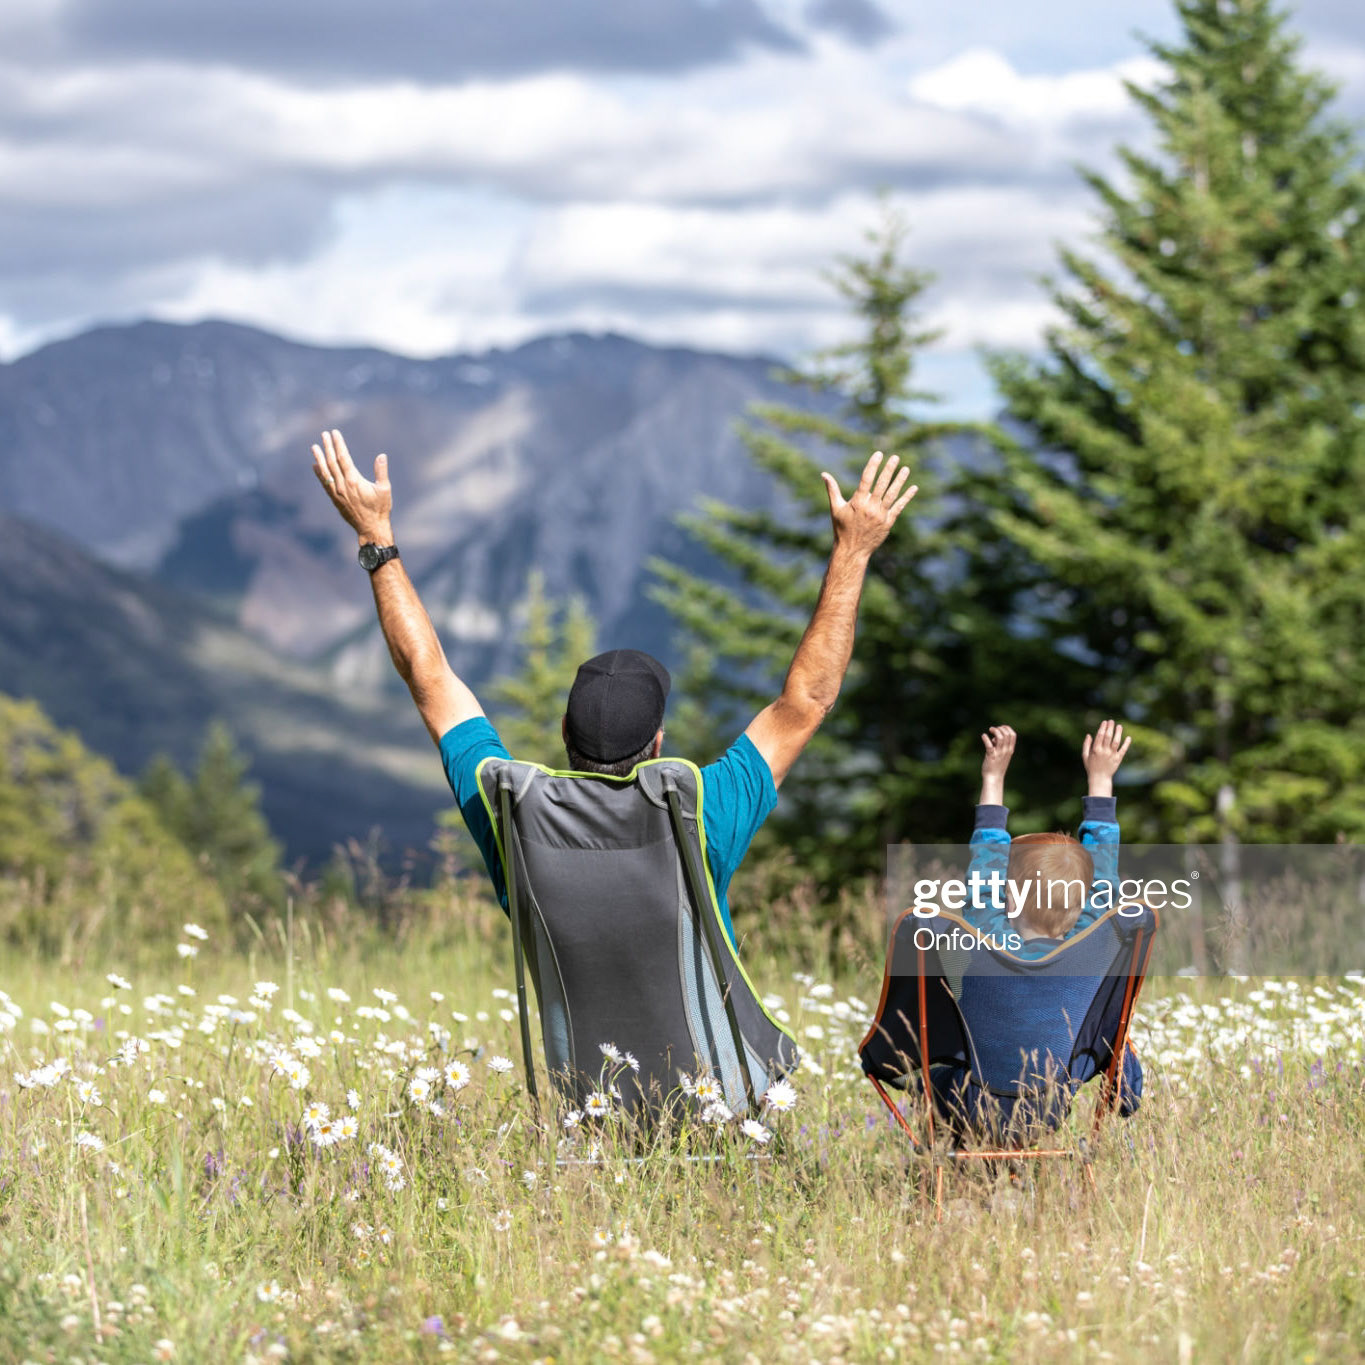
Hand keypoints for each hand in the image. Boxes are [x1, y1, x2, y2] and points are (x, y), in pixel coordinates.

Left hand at [312, 429, 392, 543]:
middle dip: (328, 447)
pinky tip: (315, 465)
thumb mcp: (385, 489)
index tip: (335, 433)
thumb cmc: (380, 509)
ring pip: (325, 472)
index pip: (343, 458)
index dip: (338, 444)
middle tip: (324, 434)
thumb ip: (381, 472)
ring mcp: (337, 493)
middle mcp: (342, 485)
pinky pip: (324, 483)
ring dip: (319, 458)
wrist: (371, 528)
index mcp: (354, 481)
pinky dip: (319, 473)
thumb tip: (381, 455)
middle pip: (332, 462)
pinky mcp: (335, 499)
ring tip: (314, 447)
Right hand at [822, 451, 916, 558]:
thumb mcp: (835, 508)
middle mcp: (870, 507)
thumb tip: (824, 474)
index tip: (879, 454)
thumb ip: (832, 490)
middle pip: (882, 484)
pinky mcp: (888, 523)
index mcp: (857, 502)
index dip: (873, 465)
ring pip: (892, 494)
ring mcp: (880, 515)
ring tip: (906, 469)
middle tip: (895, 457)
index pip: (866, 479)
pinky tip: (913, 488)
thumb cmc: (841, 528)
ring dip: (900, 481)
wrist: (852, 550)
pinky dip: (906, 497)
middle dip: (889, 470)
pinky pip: (899, 507)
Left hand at [979, 724, 1015, 804]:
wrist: (994, 777)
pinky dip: (986, 739)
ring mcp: (999, 753)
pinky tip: (983, 736)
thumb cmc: (997, 765)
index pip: (1013, 735)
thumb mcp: (1002, 754)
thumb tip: (995, 738)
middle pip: (1007, 734)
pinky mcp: (991, 756)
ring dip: (995, 731)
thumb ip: (1000, 746)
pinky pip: (989, 745)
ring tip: (989, 730)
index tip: (1000, 728)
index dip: (1007, 728)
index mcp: (1010, 750)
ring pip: (1000, 737)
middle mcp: (1006, 751)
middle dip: (1000, 728)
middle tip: (993, 730)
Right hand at [1082, 719, 1130, 797]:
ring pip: (1116, 742)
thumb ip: (1086, 745)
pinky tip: (1128, 737)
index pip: (1100, 736)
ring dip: (1118, 733)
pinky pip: (1123, 750)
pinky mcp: (1118, 759)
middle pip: (1108, 737)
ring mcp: (1112, 755)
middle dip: (1110, 728)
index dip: (1102, 728)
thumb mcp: (1085, 756)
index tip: (1105, 722)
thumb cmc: (1091, 767)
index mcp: (1095, 750)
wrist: (1100, 778)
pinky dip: (1126, 744)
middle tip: (1112, 721)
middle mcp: (1104, 751)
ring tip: (1119, 726)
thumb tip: (1089, 735)